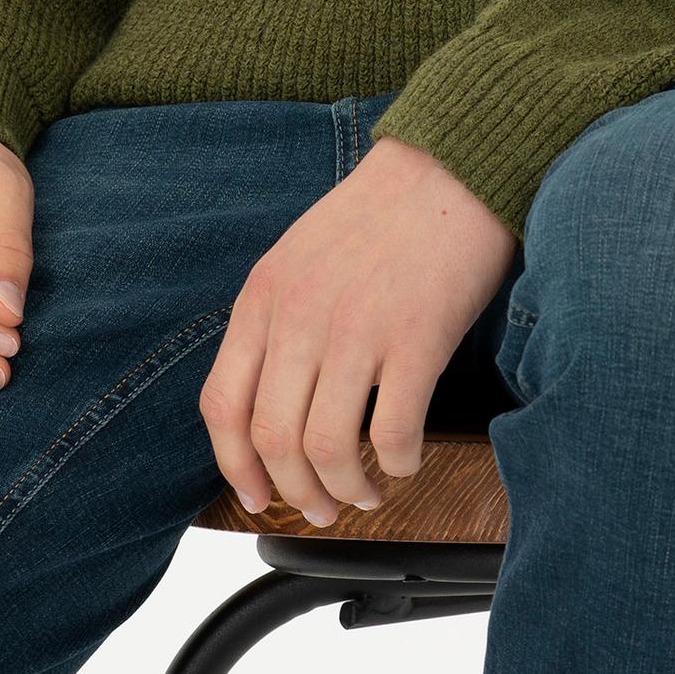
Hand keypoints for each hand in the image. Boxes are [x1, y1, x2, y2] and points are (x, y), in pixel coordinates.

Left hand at [200, 130, 516, 524]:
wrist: (452, 164)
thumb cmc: (384, 211)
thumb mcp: (301, 256)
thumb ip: (279, 319)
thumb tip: (274, 403)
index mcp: (265, 295)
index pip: (223, 405)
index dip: (237, 468)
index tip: (259, 495)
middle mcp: (301, 315)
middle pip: (274, 441)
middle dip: (296, 494)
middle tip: (322, 508)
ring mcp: (357, 328)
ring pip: (327, 450)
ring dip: (346, 490)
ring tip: (366, 491)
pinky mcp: (415, 337)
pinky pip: (392, 433)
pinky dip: (396, 463)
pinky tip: (406, 458)